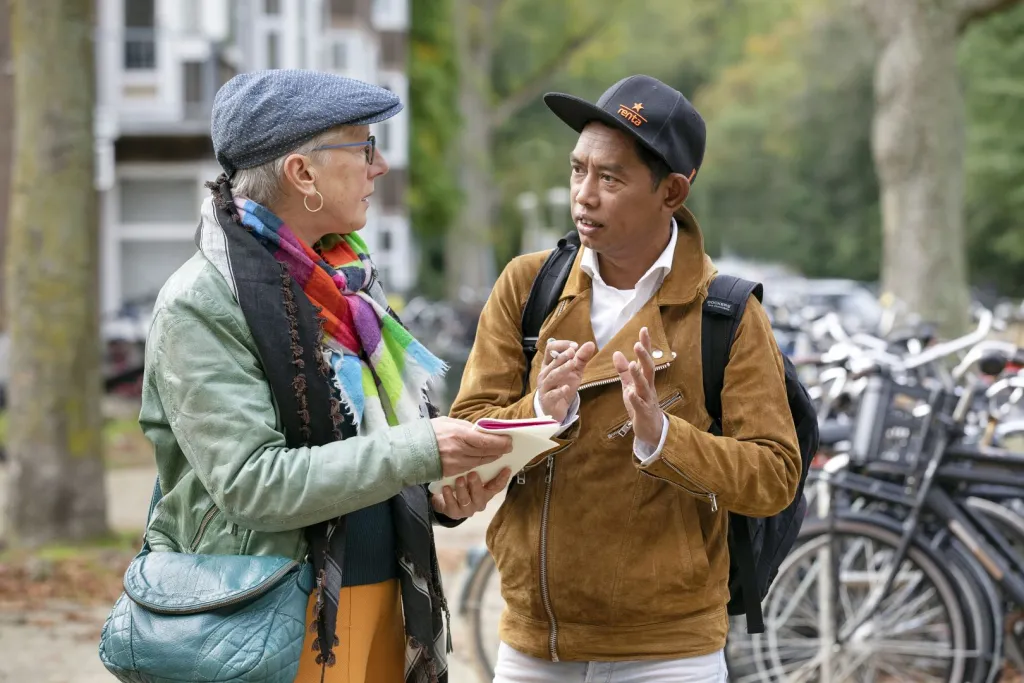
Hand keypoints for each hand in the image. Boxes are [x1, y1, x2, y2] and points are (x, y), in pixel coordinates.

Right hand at [430, 417, 512, 476]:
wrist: (411, 450)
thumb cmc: (430, 432)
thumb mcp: (448, 422)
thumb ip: (465, 426)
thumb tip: (480, 430)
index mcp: (460, 435)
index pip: (486, 441)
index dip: (500, 442)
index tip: (509, 441)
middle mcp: (460, 450)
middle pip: (486, 452)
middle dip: (499, 450)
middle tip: (508, 447)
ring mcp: (457, 462)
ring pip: (480, 462)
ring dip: (491, 457)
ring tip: (498, 453)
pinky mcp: (453, 471)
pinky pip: (471, 467)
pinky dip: (480, 463)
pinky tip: (484, 460)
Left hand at [431, 469, 511, 519]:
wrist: (446, 502)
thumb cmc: (463, 486)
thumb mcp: (472, 478)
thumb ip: (481, 469)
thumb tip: (490, 452)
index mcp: (486, 492)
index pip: (497, 487)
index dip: (503, 478)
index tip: (506, 468)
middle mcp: (479, 502)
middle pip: (481, 495)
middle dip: (476, 484)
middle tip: (472, 474)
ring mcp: (467, 509)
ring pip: (466, 500)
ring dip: (462, 489)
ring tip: (459, 479)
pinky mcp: (455, 513)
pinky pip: (452, 505)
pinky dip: (449, 496)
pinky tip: (446, 488)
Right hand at [537, 339, 596, 421]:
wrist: (557, 408)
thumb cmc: (563, 386)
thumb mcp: (574, 371)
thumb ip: (581, 358)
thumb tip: (591, 343)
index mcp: (549, 364)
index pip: (550, 349)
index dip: (561, 345)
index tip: (574, 346)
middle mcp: (544, 373)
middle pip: (552, 362)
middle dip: (563, 356)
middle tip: (573, 351)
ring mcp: (544, 387)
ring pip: (552, 376)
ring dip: (562, 369)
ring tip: (573, 364)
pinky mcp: (547, 400)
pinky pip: (552, 395)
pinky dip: (559, 391)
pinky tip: (567, 388)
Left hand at [612, 327, 662, 446]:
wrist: (651, 430)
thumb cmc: (641, 405)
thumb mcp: (630, 386)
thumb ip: (624, 371)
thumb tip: (617, 353)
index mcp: (645, 379)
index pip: (645, 359)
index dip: (645, 344)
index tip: (643, 329)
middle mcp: (648, 387)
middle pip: (649, 369)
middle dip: (644, 356)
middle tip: (638, 343)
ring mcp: (647, 399)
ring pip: (644, 386)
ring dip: (638, 375)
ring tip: (633, 364)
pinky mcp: (643, 412)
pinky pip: (639, 405)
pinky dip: (634, 399)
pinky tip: (630, 393)